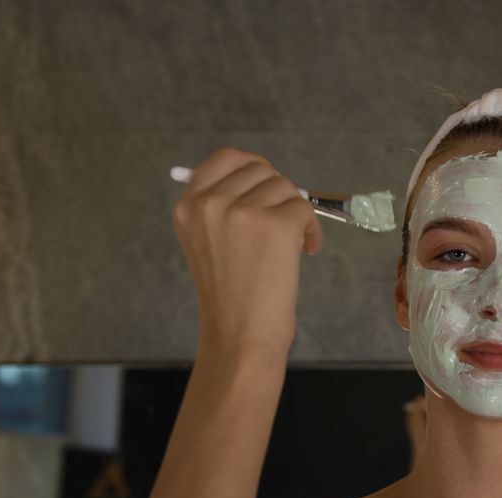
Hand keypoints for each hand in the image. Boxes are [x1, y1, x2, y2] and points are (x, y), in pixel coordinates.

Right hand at [172, 147, 322, 354]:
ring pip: (286, 188)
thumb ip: (224, 207)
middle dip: (279, 194)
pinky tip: (305, 252)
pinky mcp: (275, 225)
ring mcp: (242, 212)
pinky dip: (312, 229)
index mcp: (188, 206)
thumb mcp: (208, 242)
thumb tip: (267, 180)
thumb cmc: (231, 295)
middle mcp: (210, 203)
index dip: (254, 168)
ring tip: (292, 246)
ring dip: (297, 214)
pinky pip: (305, 208)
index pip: (225, 158)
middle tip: (283, 225)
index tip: (267, 187)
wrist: (240, 334)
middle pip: (262, 170)